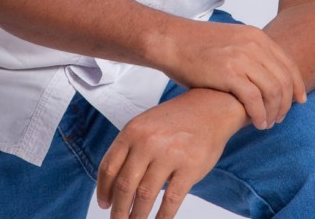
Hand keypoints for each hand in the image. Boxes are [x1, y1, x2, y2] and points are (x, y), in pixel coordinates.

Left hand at [96, 89, 241, 218]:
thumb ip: (130, 149)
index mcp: (133, 130)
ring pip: (145, 196)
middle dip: (118, 209)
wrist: (210, 107)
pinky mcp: (190, 167)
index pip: (109, 167)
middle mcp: (148, 141)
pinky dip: (162, 217)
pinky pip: (171, 200)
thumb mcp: (146, 124)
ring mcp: (169, 154)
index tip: (104, 203)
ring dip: (137, 216)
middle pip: (124, 185)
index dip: (103, 190)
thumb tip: (113, 186)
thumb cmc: (175, 120)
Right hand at [158, 20, 305, 129]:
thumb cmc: (197, 45)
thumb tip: (266, 74)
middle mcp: (253, 45)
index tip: (300, 101)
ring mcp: (241, 58)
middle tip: (281, 117)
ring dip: (274, 111)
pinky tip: (257, 123)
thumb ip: (250, 52)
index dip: (297, 85)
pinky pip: (255, 100)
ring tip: (267, 123)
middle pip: (284, 79)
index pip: (288, 63)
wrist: (172, 40)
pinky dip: (260, 115)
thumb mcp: (231, 41)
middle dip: (287, 103)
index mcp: (256, 36)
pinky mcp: (228, 73)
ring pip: (273, 91)